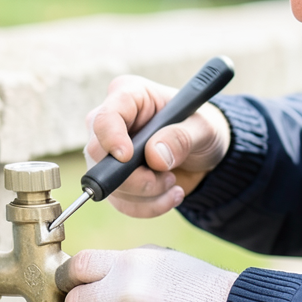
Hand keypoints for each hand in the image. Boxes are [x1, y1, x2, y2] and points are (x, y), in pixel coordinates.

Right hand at [85, 74, 230, 217]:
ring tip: (173, 181)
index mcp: (129, 95)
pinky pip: (120, 202)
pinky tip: (170, 195)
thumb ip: (182, 137)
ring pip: (109, 183)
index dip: (111, 138)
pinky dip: (147, 206)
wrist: (204, 153)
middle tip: (167, 177)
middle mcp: (111, 122)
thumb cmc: (201, 127)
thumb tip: (155, 156)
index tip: (128, 157)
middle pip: (97, 154)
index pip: (105, 116)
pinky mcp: (114, 178)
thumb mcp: (203, 128)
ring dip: (147, 192)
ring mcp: (108, 152)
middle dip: (134, 176)